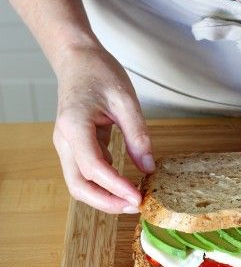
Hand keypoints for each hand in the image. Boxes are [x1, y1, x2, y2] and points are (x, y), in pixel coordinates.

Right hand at [53, 45, 153, 213]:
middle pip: (79, 185)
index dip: (116, 186)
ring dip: (105, 197)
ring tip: (134, 200)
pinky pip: (87, 173)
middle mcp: (65, 140)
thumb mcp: (126, 100)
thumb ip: (138, 134)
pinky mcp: (76, 147)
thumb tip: (149, 167)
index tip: (139, 197)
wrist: (78, 60)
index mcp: (74, 125)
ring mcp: (67, 145)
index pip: (93, 167)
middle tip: (136, 206)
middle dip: (106, 202)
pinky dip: (105, 184)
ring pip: (80, 183)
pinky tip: (126, 186)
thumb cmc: (99, 73)